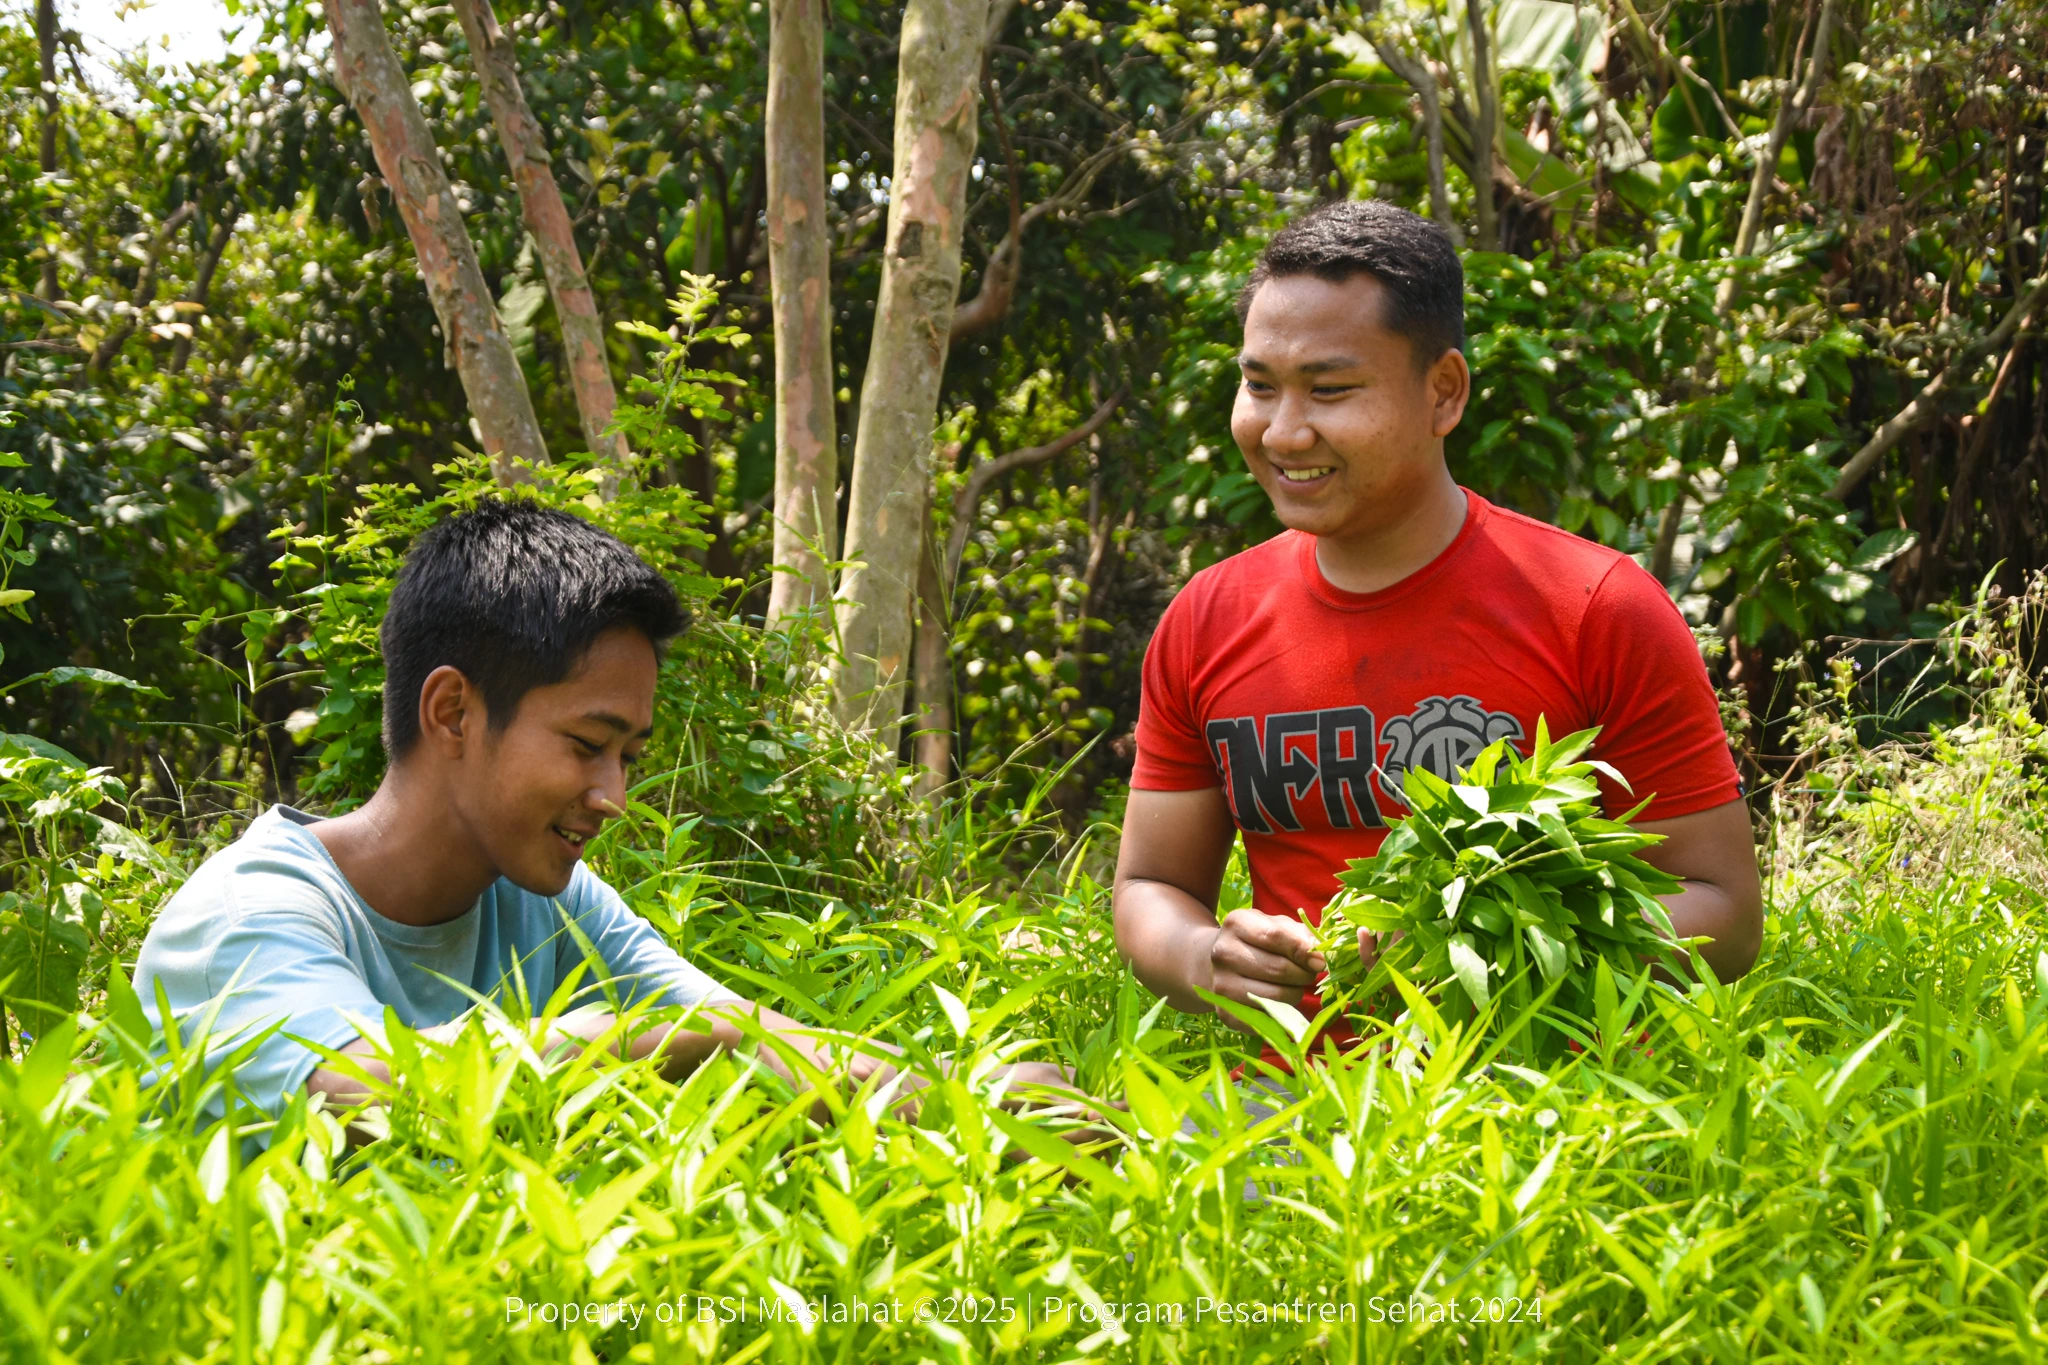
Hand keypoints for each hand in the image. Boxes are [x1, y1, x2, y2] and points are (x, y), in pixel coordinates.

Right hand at [1198, 909, 1325, 1032]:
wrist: (1216, 964)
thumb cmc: (1256, 941)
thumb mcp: (1275, 926)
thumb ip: (1300, 936)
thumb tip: (1320, 955)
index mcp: (1236, 923)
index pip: (1274, 936)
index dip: (1303, 950)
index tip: (1321, 960)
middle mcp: (1223, 953)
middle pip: (1278, 969)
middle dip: (1303, 974)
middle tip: (1308, 973)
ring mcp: (1221, 985)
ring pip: (1276, 997)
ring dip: (1295, 993)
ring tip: (1292, 985)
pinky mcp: (1225, 1014)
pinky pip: (1267, 1018)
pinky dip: (1281, 1013)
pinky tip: (1278, 1002)